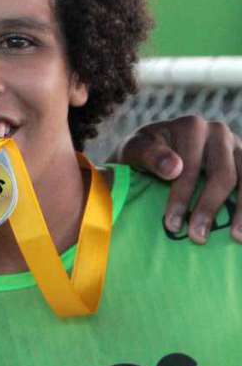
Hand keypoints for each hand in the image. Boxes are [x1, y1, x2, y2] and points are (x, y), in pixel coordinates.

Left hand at [115, 115, 241, 243]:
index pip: (190, 166)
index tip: (171, 225)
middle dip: (208, 209)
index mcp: (191, 127)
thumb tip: (174, 169)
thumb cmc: (141, 153)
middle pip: (222, 175)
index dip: (182, 197)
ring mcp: (237, 146)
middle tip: (197, 238)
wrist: (153, 150)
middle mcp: (218, 132)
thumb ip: (148, 155)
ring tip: (236, 237)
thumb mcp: (133, 150)